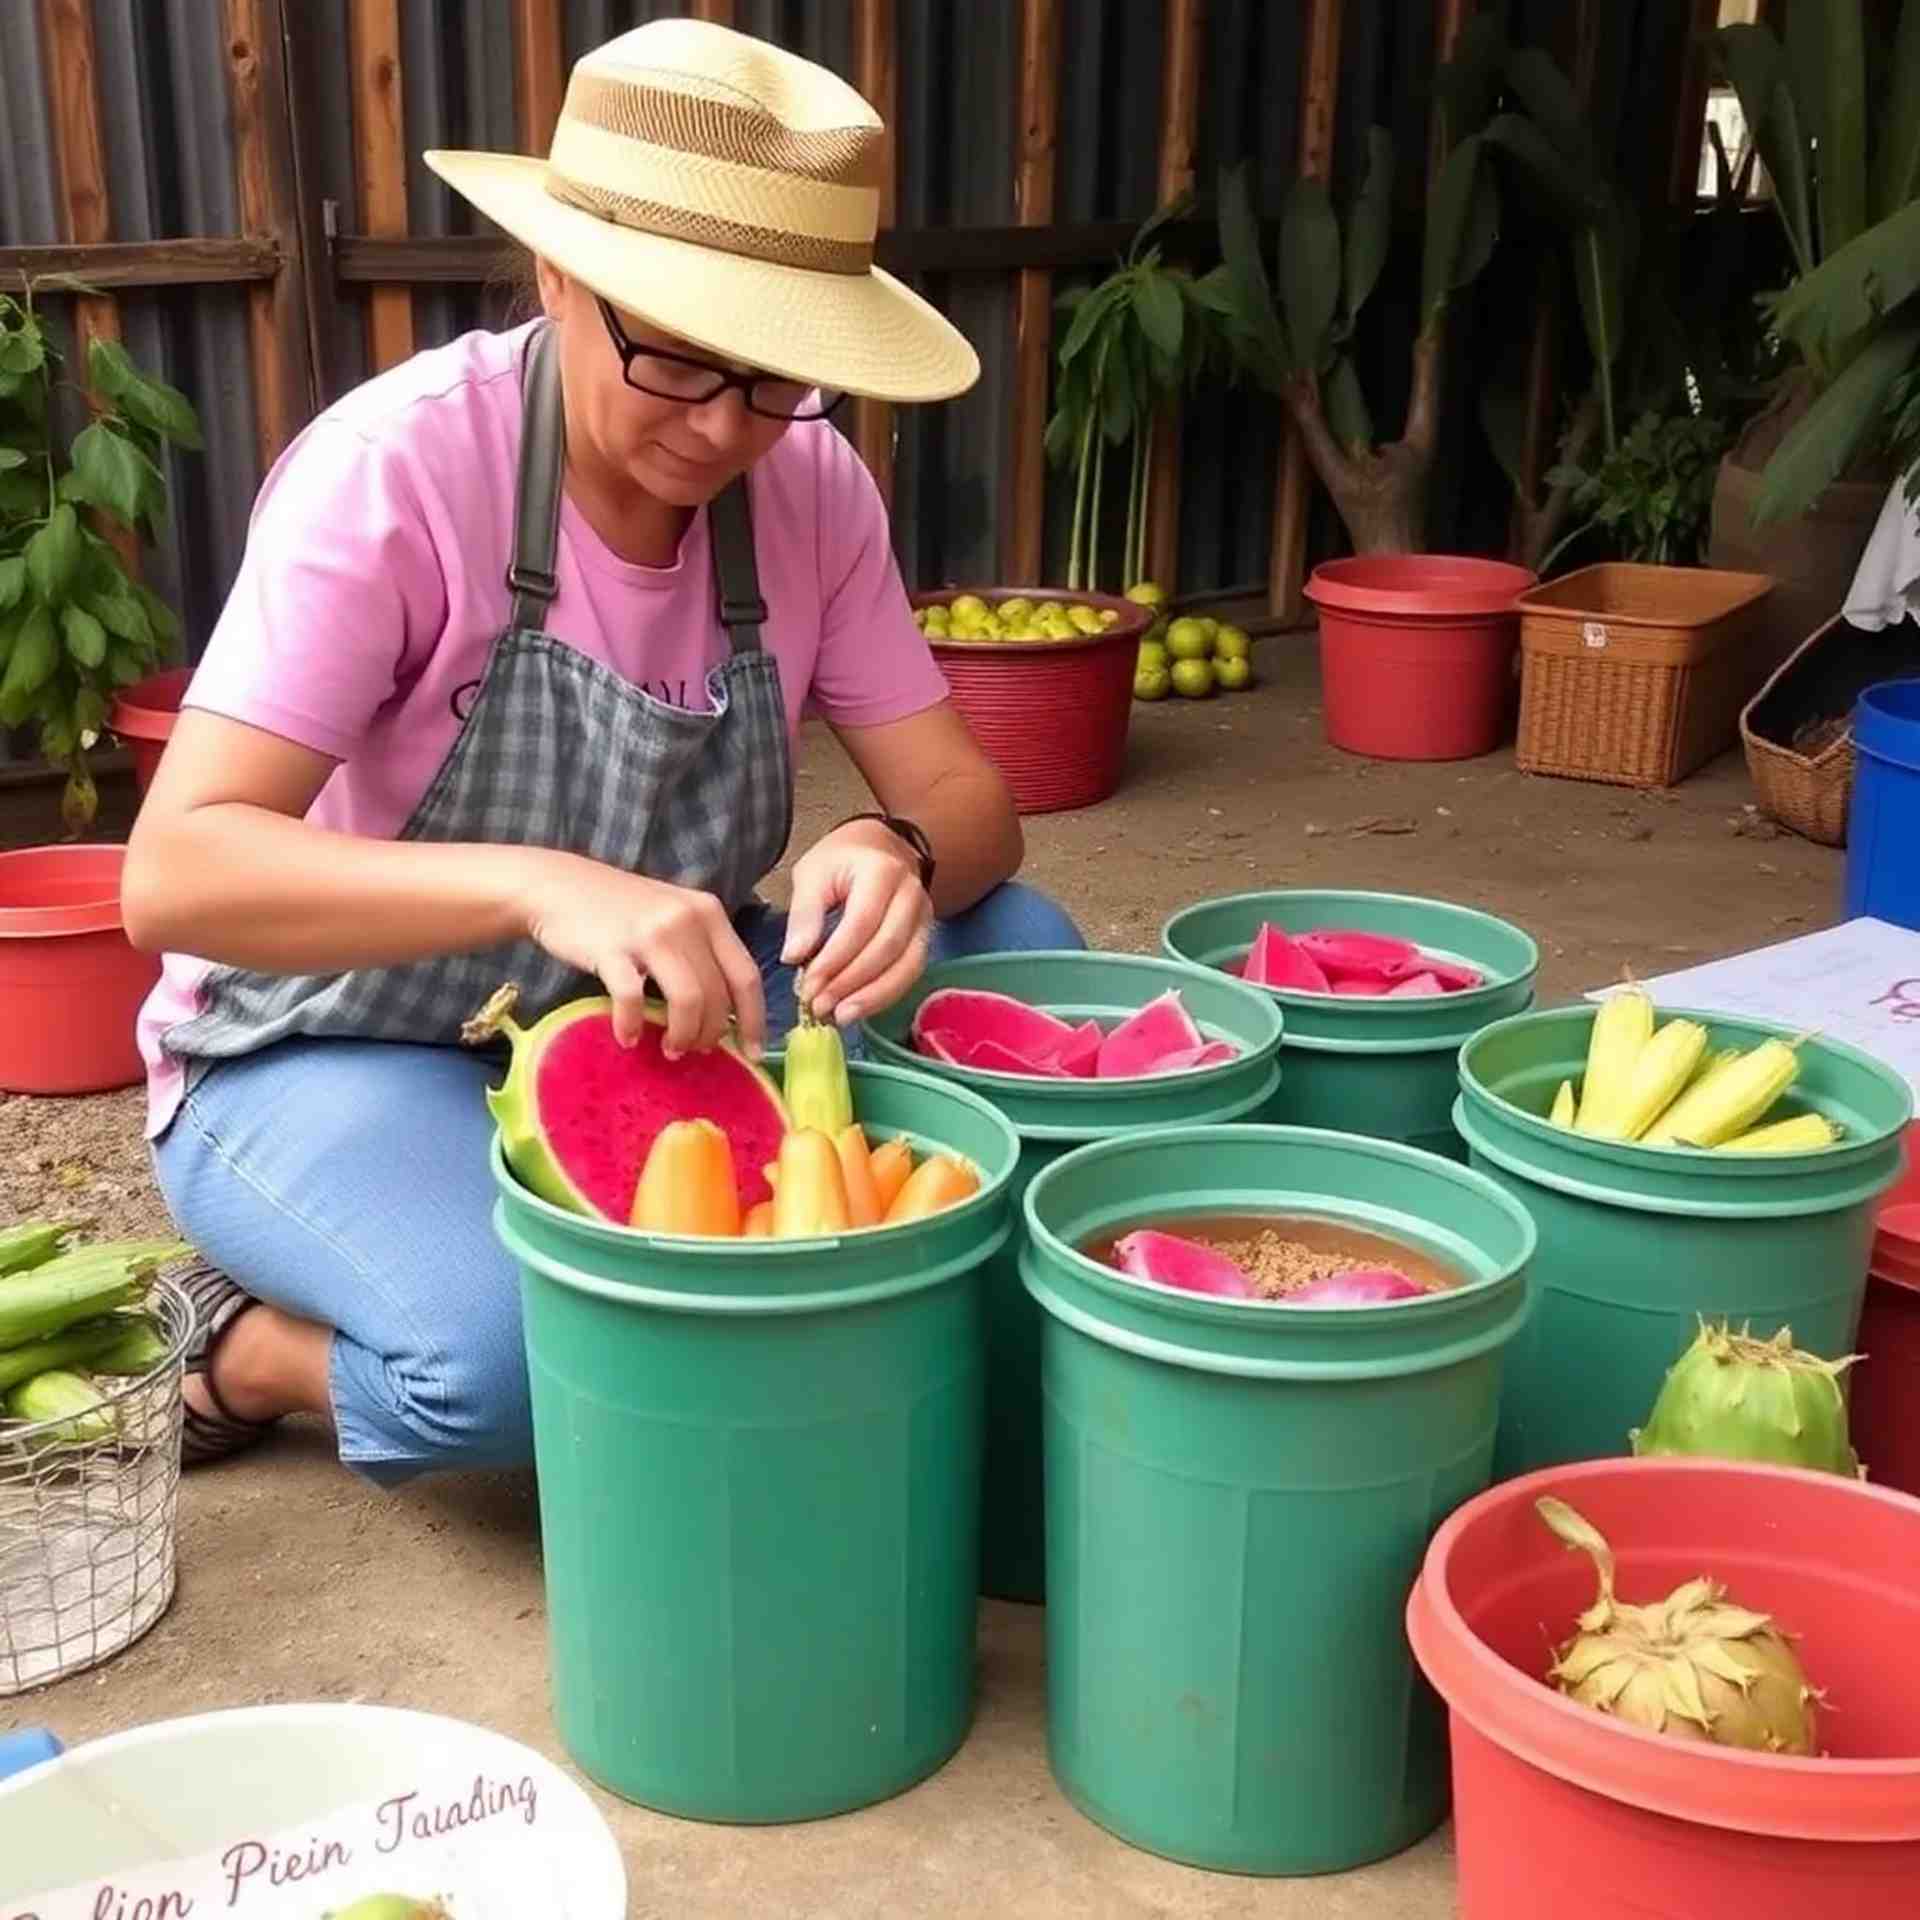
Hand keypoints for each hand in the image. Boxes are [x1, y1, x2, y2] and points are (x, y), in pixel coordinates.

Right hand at [519, 852, 765, 1058]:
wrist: (557, 885)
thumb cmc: (619, 910)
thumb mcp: (673, 917)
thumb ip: (700, 953)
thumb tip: (724, 1016)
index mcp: (709, 913)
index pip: (746, 974)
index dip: (755, 1020)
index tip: (753, 1054)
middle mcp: (687, 919)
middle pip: (718, 994)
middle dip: (710, 1034)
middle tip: (693, 1050)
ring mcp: (651, 932)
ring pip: (688, 1000)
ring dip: (682, 1035)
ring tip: (668, 1049)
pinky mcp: (612, 948)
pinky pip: (633, 999)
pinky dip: (632, 1026)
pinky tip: (627, 1037)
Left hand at [782, 819, 932, 1024]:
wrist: (882, 847)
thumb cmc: (842, 859)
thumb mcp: (813, 873)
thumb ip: (805, 913)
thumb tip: (794, 957)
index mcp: (882, 871)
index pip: (861, 923)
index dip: (834, 959)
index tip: (807, 985)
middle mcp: (911, 895)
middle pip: (886, 948)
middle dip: (850, 982)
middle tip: (818, 1006)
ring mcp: (924, 918)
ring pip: (905, 966)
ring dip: (871, 997)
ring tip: (839, 1016)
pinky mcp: (925, 938)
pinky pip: (910, 973)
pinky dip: (884, 995)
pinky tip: (858, 1008)